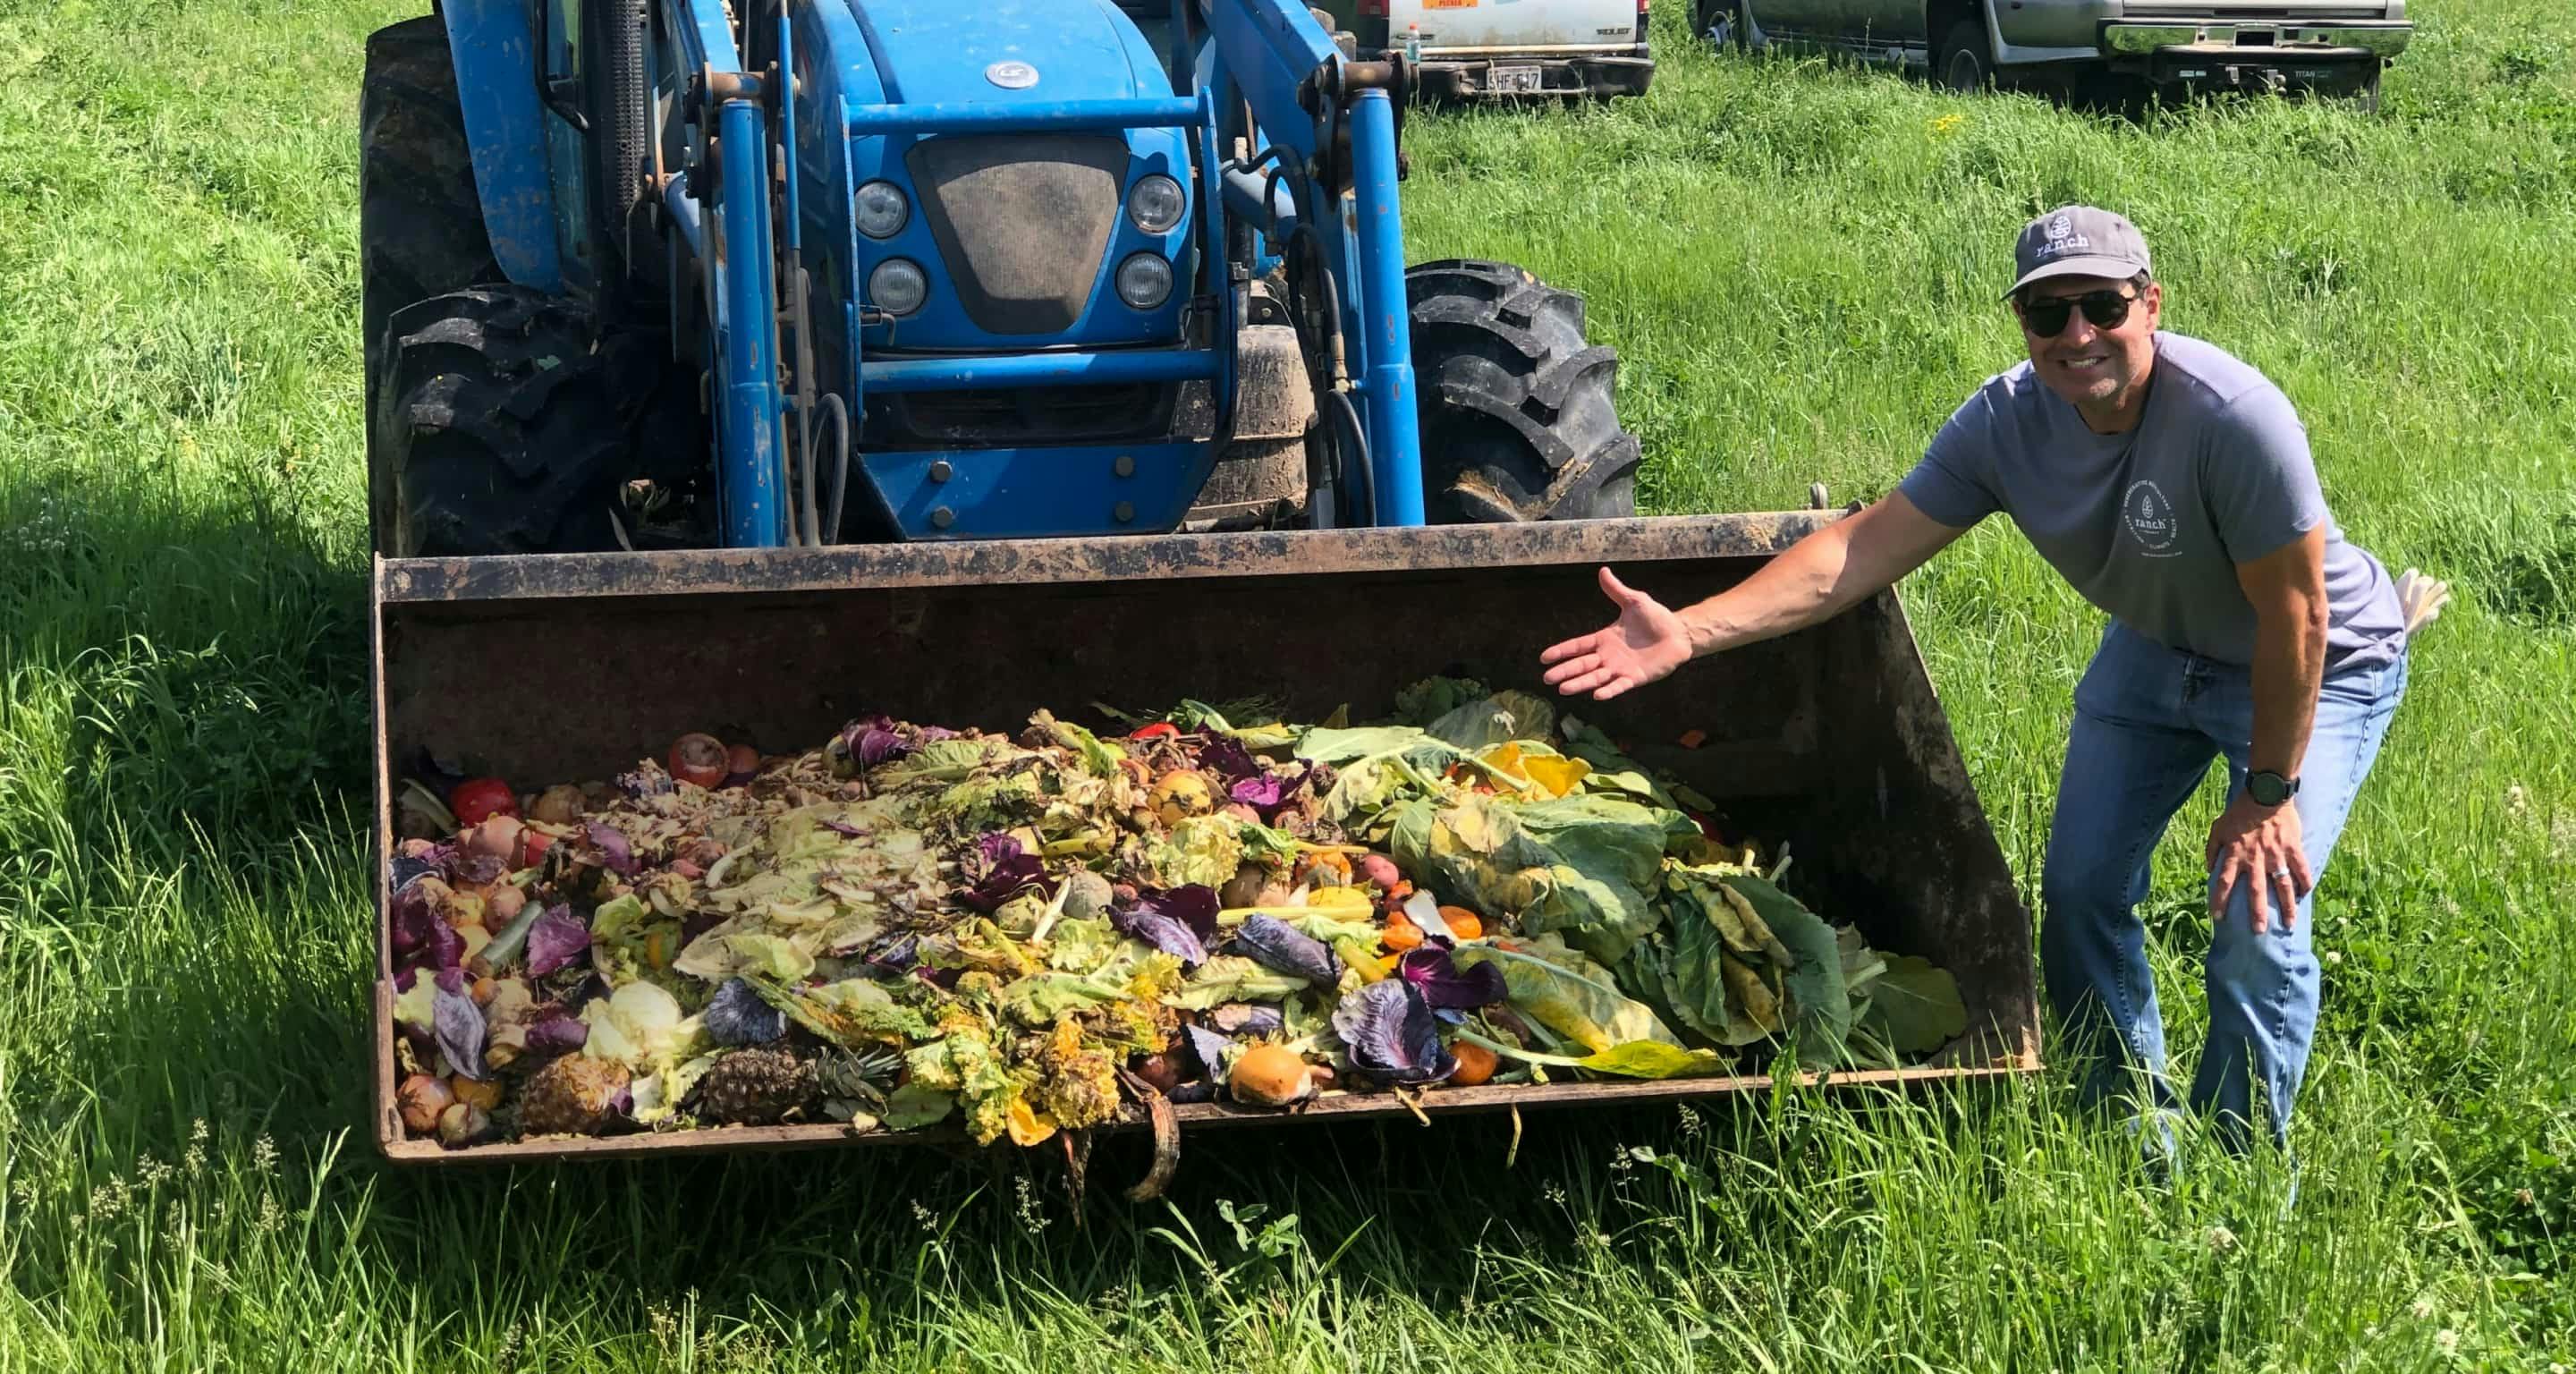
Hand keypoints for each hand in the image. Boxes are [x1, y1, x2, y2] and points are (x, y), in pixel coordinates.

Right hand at [1539, 567, 1692, 700]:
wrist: (1679, 633)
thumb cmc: (1657, 617)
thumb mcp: (1634, 601)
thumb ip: (1616, 590)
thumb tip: (1602, 570)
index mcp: (1605, 639)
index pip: (1578, 646)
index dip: (1562, 651)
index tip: (1544, 658)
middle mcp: (1609, 656)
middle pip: (1582, 665)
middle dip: (1565, 671)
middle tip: (1547, 679)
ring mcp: (1620, 668)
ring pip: (1595, 678)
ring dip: (1580, 683)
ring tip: (1564, 689)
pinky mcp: (1635, 678)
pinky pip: (1619, 686)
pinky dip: (1609, 691)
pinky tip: (1596, 696)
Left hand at [2205, 793, 2309, 933]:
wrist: (2266, 794)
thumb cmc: (2239, 811)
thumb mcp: (2217, 828)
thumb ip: (2212, 849)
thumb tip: (2209, 870)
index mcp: (2235, 854)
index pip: (2223, 882)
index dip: (2219, 900)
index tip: (2218, 917)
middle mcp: (2255, 858)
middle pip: (2255, 891)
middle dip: (2256, 913)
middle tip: (2258, 932)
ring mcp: (2276, 855)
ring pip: (2282, 886)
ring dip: (2287, 906)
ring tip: (2290, 924)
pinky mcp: (2293, 848)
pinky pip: (2301, 869)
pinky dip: (2305, 883)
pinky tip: (2307, 895)